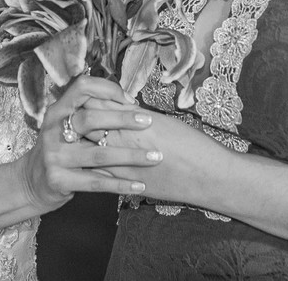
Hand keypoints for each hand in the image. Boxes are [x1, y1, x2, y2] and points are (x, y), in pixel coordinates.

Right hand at [18, 75, 161, 211]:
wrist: (32, 182)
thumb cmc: (61, 149)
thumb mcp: (66, 126)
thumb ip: (89, 114)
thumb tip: (131, 103)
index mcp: (56, 111)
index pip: (82, 88)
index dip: (108, 90)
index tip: (130, 101)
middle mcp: (51, 131)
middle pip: (90, 119)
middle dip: (123, 120)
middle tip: (149, 122)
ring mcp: (53, 157)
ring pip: (99, 155)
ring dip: (131, 156)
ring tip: (155, 157)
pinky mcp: (59, 180)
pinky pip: (96, 182)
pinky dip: (121, 184)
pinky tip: (140, 186)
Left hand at [91, 109, 228, 207]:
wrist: (207, 175)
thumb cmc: (191, 143)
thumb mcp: (162, 120)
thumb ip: (135, 115)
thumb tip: (119, 109)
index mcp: (133, 119)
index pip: (96, 103)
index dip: (89, 101)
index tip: (89, 102)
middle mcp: (124, 140)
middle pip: (86, 124)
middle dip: (80, 122)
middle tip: (79, 121)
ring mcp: (122, 164)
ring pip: (89, 151)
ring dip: (85, 146)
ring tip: (84, 143)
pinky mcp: (126, 185)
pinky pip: (99, 175)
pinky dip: (95, 168)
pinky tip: (96, 166)